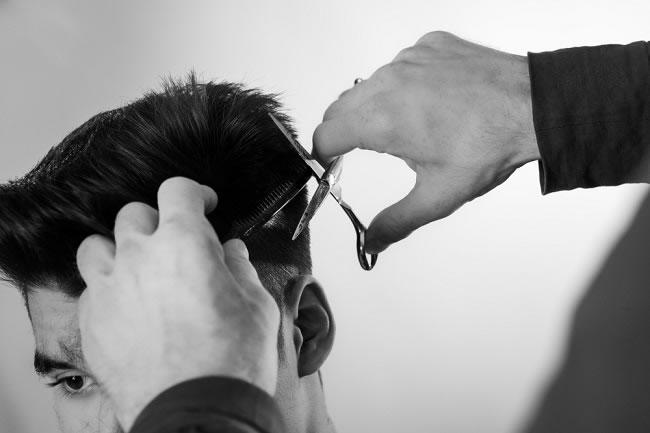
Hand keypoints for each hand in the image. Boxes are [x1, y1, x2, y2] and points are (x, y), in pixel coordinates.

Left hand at [76, 177, 279, 430]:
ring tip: (140, 268)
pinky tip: (129, 305)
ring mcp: (110, 288)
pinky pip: (90, 288)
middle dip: (158, 221)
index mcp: (184, 242)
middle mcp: (139, 256)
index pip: (176, 190)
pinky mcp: (92, 321)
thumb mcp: (257, 304)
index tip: (202, 204)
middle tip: (176, 243)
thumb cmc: (232, 360)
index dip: (193, 193)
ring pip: (97, 245)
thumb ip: (240, 267)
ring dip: (120, 249)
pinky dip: (108, 287)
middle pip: (134, 214)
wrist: (199, 410)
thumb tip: (231, 251)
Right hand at [313, 31, 538, 253]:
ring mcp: (409, 59)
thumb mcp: (439, 196)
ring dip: (375, 106)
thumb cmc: (490, 146)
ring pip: (370, 85)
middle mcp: (388, 82)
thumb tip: (372, 242)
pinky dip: (405, 83)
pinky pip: (401, 65)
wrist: (534, 106)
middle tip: (364, 149)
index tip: (330, 162)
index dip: (322, 154)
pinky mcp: (429, 46)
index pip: (326, 134)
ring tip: (408, 127)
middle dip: (344, 131)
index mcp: (382, 120)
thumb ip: (397, 222)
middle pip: (340, 107)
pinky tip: (431, 101)